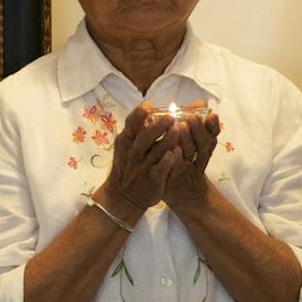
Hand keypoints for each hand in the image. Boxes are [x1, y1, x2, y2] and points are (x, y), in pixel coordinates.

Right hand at [98, 102, 177, 218]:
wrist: (124, 196)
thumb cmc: (128, 165)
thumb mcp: (126, 146)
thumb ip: (136, 129)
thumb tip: (148, 106)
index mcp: (126, 141)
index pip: (130, 125)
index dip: (138, 115)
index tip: (147, 105)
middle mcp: (133, 153)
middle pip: (144, 137)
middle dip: (156, 127)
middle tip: (169, 117)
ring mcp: (142, 167)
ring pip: (155, 153)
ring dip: (166, 141)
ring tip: (178, 130)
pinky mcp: (152, 180)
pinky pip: (160, 170)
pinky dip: (166, 162)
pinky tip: (175, 154)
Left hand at [160, 102, 221, 212]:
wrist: (178, 194)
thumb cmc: (181, 162)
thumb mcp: (189, 141)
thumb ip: (192, 122)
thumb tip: (199, 102)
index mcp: (203, 148)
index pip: (211, 135)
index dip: (213, 126)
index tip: (212, 114)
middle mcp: (198, 158)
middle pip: (204, 144)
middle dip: (199, 129)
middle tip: (193, 117)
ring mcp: (187, 169)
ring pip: (191, 154)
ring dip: (187, 140)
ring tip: (182, 126)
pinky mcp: (175, 177)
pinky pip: (177, 168)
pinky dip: (176, 159)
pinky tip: (174, 150)